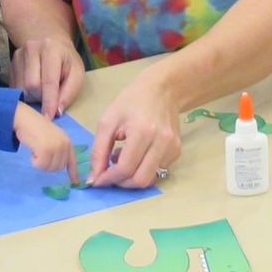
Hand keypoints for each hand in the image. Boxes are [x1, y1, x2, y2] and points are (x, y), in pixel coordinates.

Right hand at [9, 36, 84, 118]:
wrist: (52, 45)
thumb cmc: (67, 62)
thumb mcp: (77, 74)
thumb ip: (69, 92)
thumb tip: (57, 111)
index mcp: (51, 49)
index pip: (48, 81)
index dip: (49, 101)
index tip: (49, 117)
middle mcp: (31, 49)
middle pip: (31, 86)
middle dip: (41, 98)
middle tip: (50, 98)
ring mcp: (18, 56)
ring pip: (21, 88)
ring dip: (32, 97)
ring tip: (43, 91)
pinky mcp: (10, 64)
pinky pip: (14, 88)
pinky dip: (24, 94)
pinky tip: (33, 89)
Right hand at [13, 102, 77, 182]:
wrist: (25, 118)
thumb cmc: (35, 127)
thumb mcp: (51, 137)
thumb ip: (57, 148)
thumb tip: (59, 164)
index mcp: (66, 141)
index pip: (72, 160)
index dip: (73, 173)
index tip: (75, 183)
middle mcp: (64, 144)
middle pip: (58, 168)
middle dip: (47, 165)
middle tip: (39, 154)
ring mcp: (56, 147)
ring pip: (49, 168)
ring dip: (40, 163)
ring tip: (36, 150)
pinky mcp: (46, 150)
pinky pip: (40, 165)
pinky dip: (34, 161)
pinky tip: (32, 150)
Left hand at [88, 73, 181, 188]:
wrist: (162, 89)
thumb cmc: (131, 101)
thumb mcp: (108, 121)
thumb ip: (98, 151)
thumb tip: (94, 179)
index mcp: (142, 131)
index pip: (126, 168)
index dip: (109, 178)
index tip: (98, 180)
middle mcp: (161, 141)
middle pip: (141, 180)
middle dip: (122, 183)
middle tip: (110, 173)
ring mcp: (172, 147)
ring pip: (150, 178)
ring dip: (132, 176)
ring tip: (123, 157)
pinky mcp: (177, 150)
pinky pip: (158, 170)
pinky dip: (144, 169)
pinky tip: (137, 154)